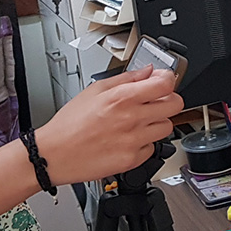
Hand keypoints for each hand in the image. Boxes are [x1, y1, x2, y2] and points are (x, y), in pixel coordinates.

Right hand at [36, 66, 182, 184]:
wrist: (55, 154)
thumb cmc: (69, 124)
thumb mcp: (95, 90)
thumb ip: (126, 78)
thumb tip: (147, 71)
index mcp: (123, 98)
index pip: (166, 84)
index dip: (168, 80)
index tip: (163, 81)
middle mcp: (132, 119)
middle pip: (175, 105)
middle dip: (168, 100)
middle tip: (156, 101)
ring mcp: (134, 141)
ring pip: (167, 127)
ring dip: (157, 122)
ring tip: (138, 122)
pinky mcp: (132, 160)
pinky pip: (152, 148)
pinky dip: (144, 143)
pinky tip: (128, 139)